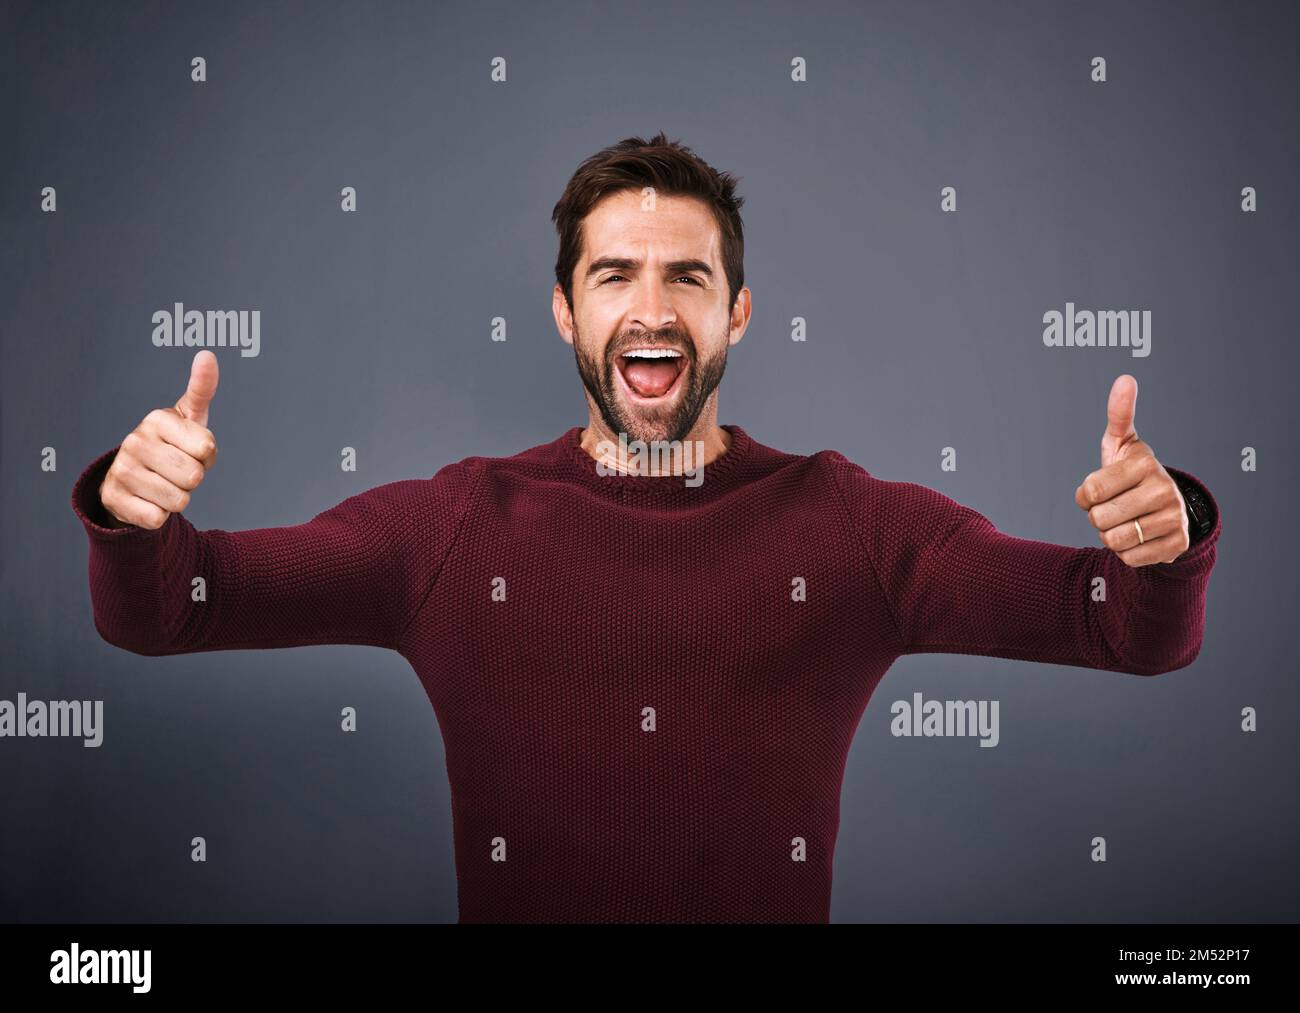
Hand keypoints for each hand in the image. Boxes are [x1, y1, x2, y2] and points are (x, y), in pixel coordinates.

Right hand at [98, 350, 219, 529]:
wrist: (134, 481)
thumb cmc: (173, 445)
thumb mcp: (190, 417)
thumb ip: (202, 388)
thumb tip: (207, 355)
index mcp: (157, 419)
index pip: (207, 448)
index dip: (207, 456)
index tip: (191, 450)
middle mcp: (135, 441)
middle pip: (194, 476)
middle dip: (193, 479)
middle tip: (176, 470)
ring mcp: (122, 470)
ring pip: (179, 501)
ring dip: (178, 499)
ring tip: (163, 484)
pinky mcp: (114, 499)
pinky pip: (158, 519)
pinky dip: (160, 516)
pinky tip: (148, 501)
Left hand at [1074, 374, 1189, 566]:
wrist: (1167, 507)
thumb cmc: (1131, 474)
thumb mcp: (1121, 444)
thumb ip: (1119, 414)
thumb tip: (1126, 379)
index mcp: (1144, 463)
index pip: (1089, 492)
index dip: (1085, 497)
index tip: (1099, 490)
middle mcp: (1163, 489)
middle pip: (1098, 519)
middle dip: (1098, 517)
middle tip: (1115, 507)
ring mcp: (1174, 517)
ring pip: (1112, 541)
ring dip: (1110, 536)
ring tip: (1126, 521)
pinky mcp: (1177, 544)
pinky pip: (1129, 558)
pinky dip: (1127, 553)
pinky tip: (1139, 537)